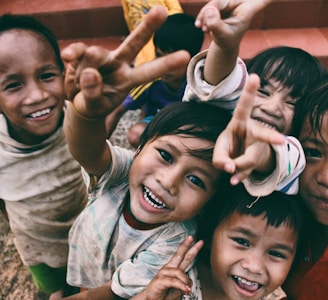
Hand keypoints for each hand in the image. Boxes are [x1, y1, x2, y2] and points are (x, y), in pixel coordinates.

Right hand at [61, 5, 189, 117]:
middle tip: (161, 11)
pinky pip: (79, 50)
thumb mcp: (95, 106)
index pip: (149, 71)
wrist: (78, 101)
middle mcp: (119, 64)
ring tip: (82, 79)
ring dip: (88, 65)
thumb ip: (93, 93)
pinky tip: (68, 57)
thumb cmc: (93, 104)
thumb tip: (90, 71)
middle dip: (147, 28)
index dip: (166, 64)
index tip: (186, 55)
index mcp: (129, 80)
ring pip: (97, 53)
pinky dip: (73, 53)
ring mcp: (103, 57)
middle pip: (134, 43)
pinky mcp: (84, 54)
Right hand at [132, 236, 202, 299]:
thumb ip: (184, 284)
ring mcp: (163, 273)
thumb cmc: (164, 294)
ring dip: (186, 281)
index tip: (199, 241)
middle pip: (180, 255)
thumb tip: (189, 282)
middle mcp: (168, 268)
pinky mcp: (160, 280)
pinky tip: (186, 289)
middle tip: (200, 242)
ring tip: (188, 290)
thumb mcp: (178, 289)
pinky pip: (174, 281)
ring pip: (179, 272)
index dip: (190, 248)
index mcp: (173, 268)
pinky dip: (181, 285)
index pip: (183, 256)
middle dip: (190, 248)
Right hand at [195, 0, 271, 48]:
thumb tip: (209, 10)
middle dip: (209, 12)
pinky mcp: (221, 4)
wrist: (225, 43)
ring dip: (204, 15)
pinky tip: (201, 25)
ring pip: (213, 2)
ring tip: (203, 29)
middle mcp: (241, 2)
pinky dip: (203, 15)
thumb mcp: (223, 36)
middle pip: (221, 1)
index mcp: (248, 9)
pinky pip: (209, 6)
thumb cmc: (228, 41)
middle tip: (202, 27)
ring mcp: (230, 2)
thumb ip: (216, 25)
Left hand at [213, 74, 284, 184]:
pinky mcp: (259, 160)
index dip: (249, 92)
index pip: (244, 106)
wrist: (239, 157)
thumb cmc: (229, 146)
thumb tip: (230, 170)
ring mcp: (259, 146)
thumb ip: (219, 158)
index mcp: (239, 122)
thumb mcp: (219, 149)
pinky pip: (250, 170)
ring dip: (237, 167)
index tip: (255, 77)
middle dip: (271, 137)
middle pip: (263, 134)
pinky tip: (234, 180)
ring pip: (251, 158)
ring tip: (229, 170)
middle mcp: (253, 131)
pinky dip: (240, 176)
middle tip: (280, 140)